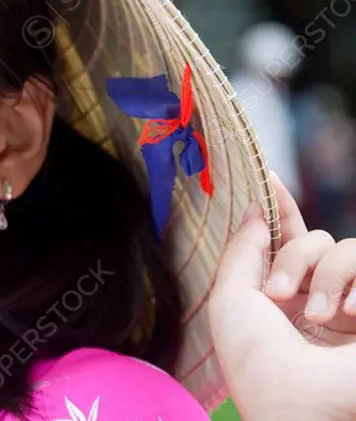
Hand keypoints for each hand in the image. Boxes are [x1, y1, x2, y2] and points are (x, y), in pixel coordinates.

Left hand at [209, 172, 355, 420]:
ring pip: (347, 248)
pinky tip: (352, 317)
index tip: (267, 177)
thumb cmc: (257, 360)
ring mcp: (354, 305)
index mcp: (281, 294)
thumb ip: (243, 248)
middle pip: (314, 239)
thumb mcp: (231, 297)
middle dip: (295, 258)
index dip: (279, 208)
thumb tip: (255, 207)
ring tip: (321, 317)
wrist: (298, 403)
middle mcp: (320, 296)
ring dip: (328, 275)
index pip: (287, 239)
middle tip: (280, 294)